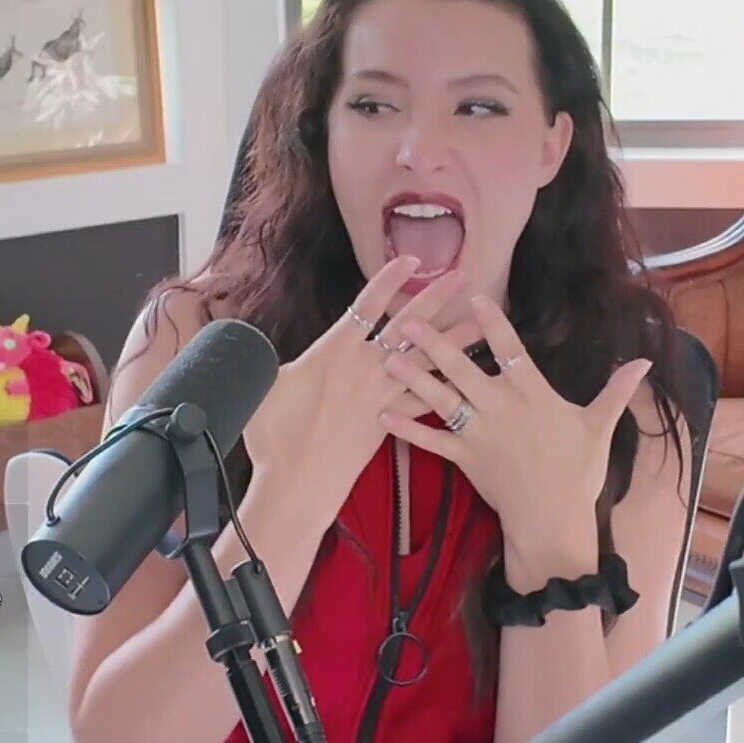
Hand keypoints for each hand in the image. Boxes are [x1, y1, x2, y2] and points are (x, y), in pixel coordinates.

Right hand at [243, 257, 479, 510]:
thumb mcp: (266, 383)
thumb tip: (260, 343)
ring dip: (455, 340)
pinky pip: (424, 400)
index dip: (390, 279)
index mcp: (335, 350)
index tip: (412, 259)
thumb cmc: (274, 435)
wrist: (297, 482)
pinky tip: (466, 381)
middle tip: (464, 277)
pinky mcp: (389, 422)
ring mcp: (381, 396)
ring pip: (427, 360)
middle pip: (409, 324)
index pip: (368, 304)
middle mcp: (365, 368)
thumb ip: (275, 359)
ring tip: (483, 324)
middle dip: (437, 298)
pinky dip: (445, 387)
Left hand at [377, 296, 652, 587]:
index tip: (473, 295)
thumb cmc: (578, 473)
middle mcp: (501, 408)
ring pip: (441, 399)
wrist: (553, 520)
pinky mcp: (464, 459)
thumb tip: (643, 361)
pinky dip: (407, 429)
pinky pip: (431, 441)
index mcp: (532, 394)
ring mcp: (479, 434)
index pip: (510, 349)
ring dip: (413, 378)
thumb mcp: (599, 427)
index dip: (491, 321)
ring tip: (387, 357)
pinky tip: (383, 414)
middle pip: (462, 368)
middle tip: (408, 320)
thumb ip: (616, 391)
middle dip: (434, 342)